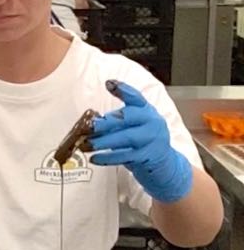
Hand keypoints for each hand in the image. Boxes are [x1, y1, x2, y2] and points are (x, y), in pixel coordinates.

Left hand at [90, 80, 191, 202]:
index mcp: (147, 110)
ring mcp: (152, 138)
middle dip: (106, 122)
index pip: (136, 97)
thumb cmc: (142, 142)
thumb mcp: (133, 127)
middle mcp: (152, 121)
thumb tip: (89, 123)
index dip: (123, 90)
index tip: (109, 84)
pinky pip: (125, 156)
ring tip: (85, 145)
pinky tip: (94, 158)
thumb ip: (117, 122)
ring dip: (103, 142)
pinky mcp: (148, 156)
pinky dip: (108, 158)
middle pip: (128, 117)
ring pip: (126, 137)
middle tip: (88, 127)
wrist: (164, 165)